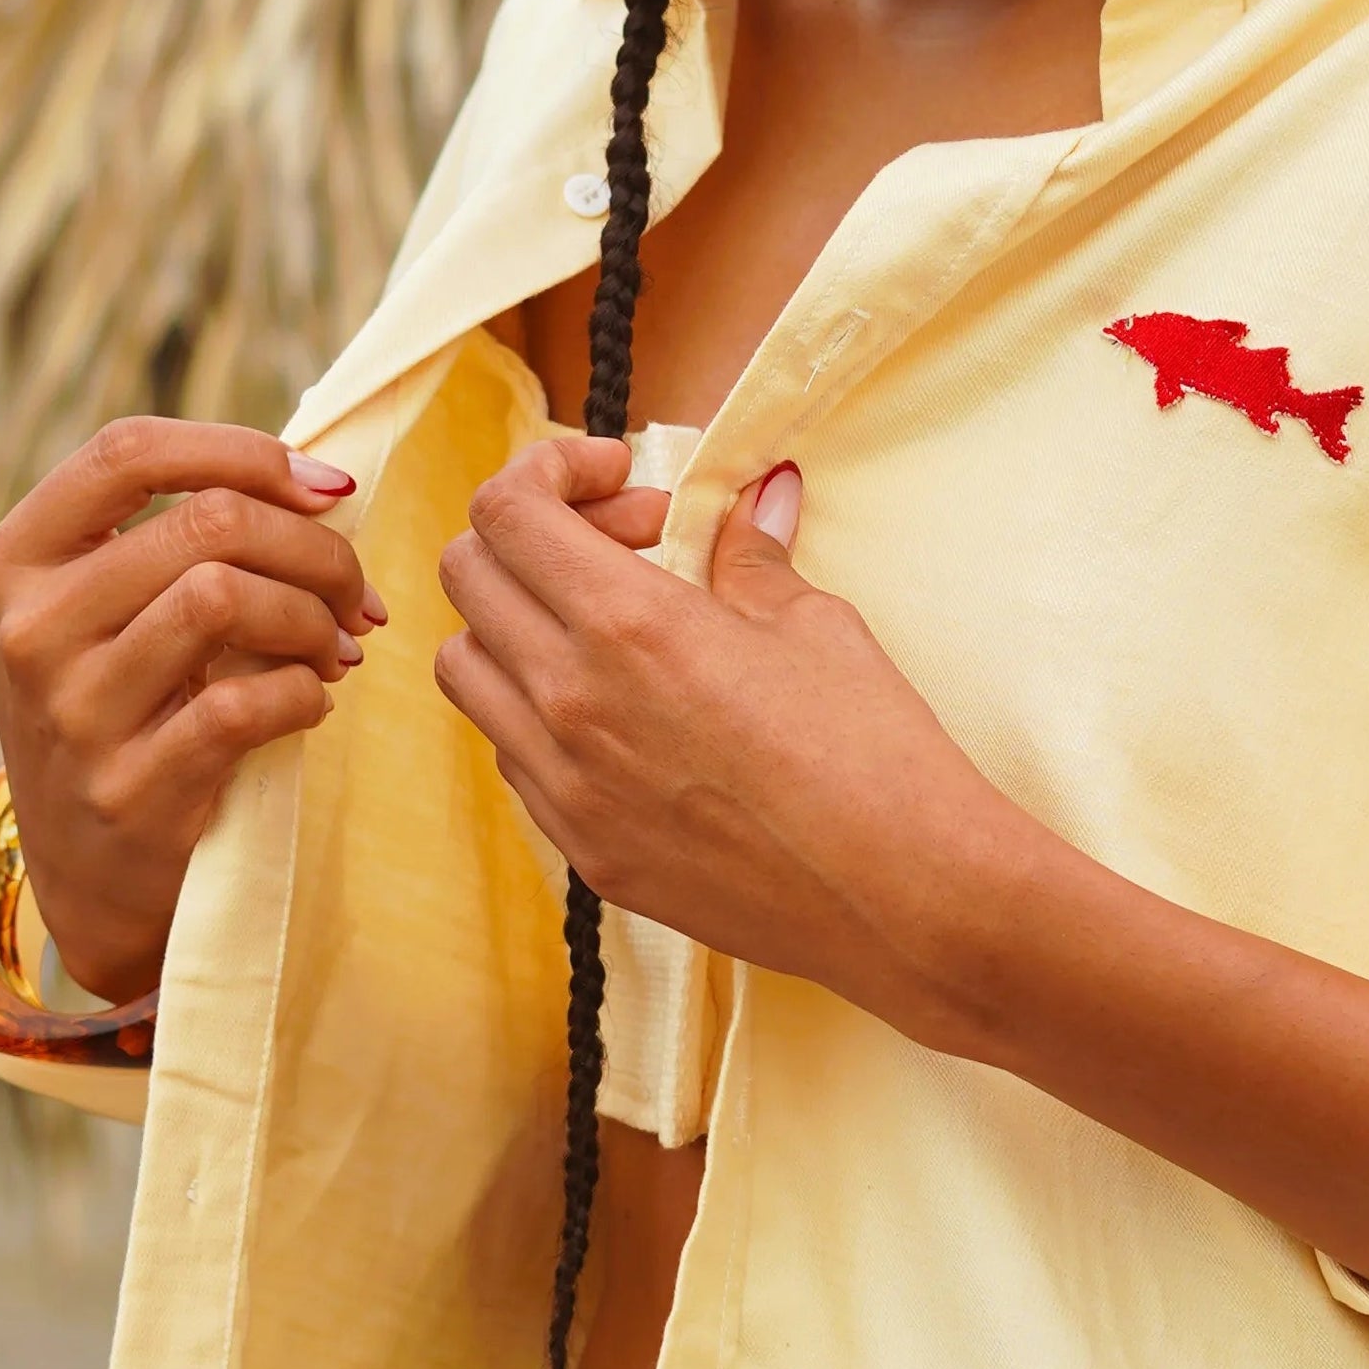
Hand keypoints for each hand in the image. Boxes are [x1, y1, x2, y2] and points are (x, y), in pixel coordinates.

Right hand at [0, 416, 382, 1005]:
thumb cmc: (124, 702)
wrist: (89, 870)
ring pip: (224, 597)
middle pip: (205, 522)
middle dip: (313, 546)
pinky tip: (309, 703)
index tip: (328, 486)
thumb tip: (326, 487)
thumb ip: (182, 535)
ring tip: (335, 645)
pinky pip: (245, 703)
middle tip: (352, 590)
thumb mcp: (109, 611)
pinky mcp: (127, 789)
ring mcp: (72, 714)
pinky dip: (303, 693)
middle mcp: (31, 630)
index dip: (243, 451)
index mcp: (16, 561)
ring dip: (311, 615)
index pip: (125, 452)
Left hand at [433, 439, 1016, 1040]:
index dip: (546, 469)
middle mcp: (569, 703)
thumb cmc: (871, 751)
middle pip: (468, 578)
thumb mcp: (813, 624)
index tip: (614, 474)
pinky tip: (629, 708)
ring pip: (469, 669)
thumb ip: (750, 554)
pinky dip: (541, 707)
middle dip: (533, 532)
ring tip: (616, 624)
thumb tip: (754, 499)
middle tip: (630, 539)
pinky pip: (512, 755)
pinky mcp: (583, 852)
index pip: (506, 513)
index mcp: (627, 625)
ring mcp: (565, 788)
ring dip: (521, 622)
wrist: (900, 899)